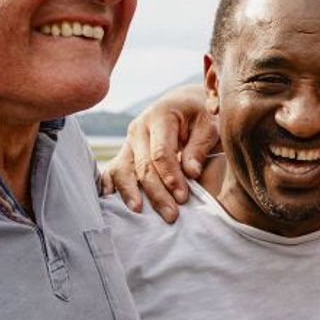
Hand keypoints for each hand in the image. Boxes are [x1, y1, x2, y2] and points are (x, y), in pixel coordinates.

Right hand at [101, 84, 217, 222]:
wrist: (184, 104)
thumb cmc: (201, 116)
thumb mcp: (209, 125)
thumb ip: (200, 147)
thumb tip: (191, 172)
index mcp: (161, 115)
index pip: (161, 152)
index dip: (171, 177)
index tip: (183, 198)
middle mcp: (139, 128)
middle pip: (142, 165)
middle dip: (156, 192)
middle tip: (171, 215)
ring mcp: (129, 141)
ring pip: (123, 169)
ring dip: (130, 193)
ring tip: (138, 212)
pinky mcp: (125, 152)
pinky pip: (113, 170)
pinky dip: (110, 185)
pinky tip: (111, 201)